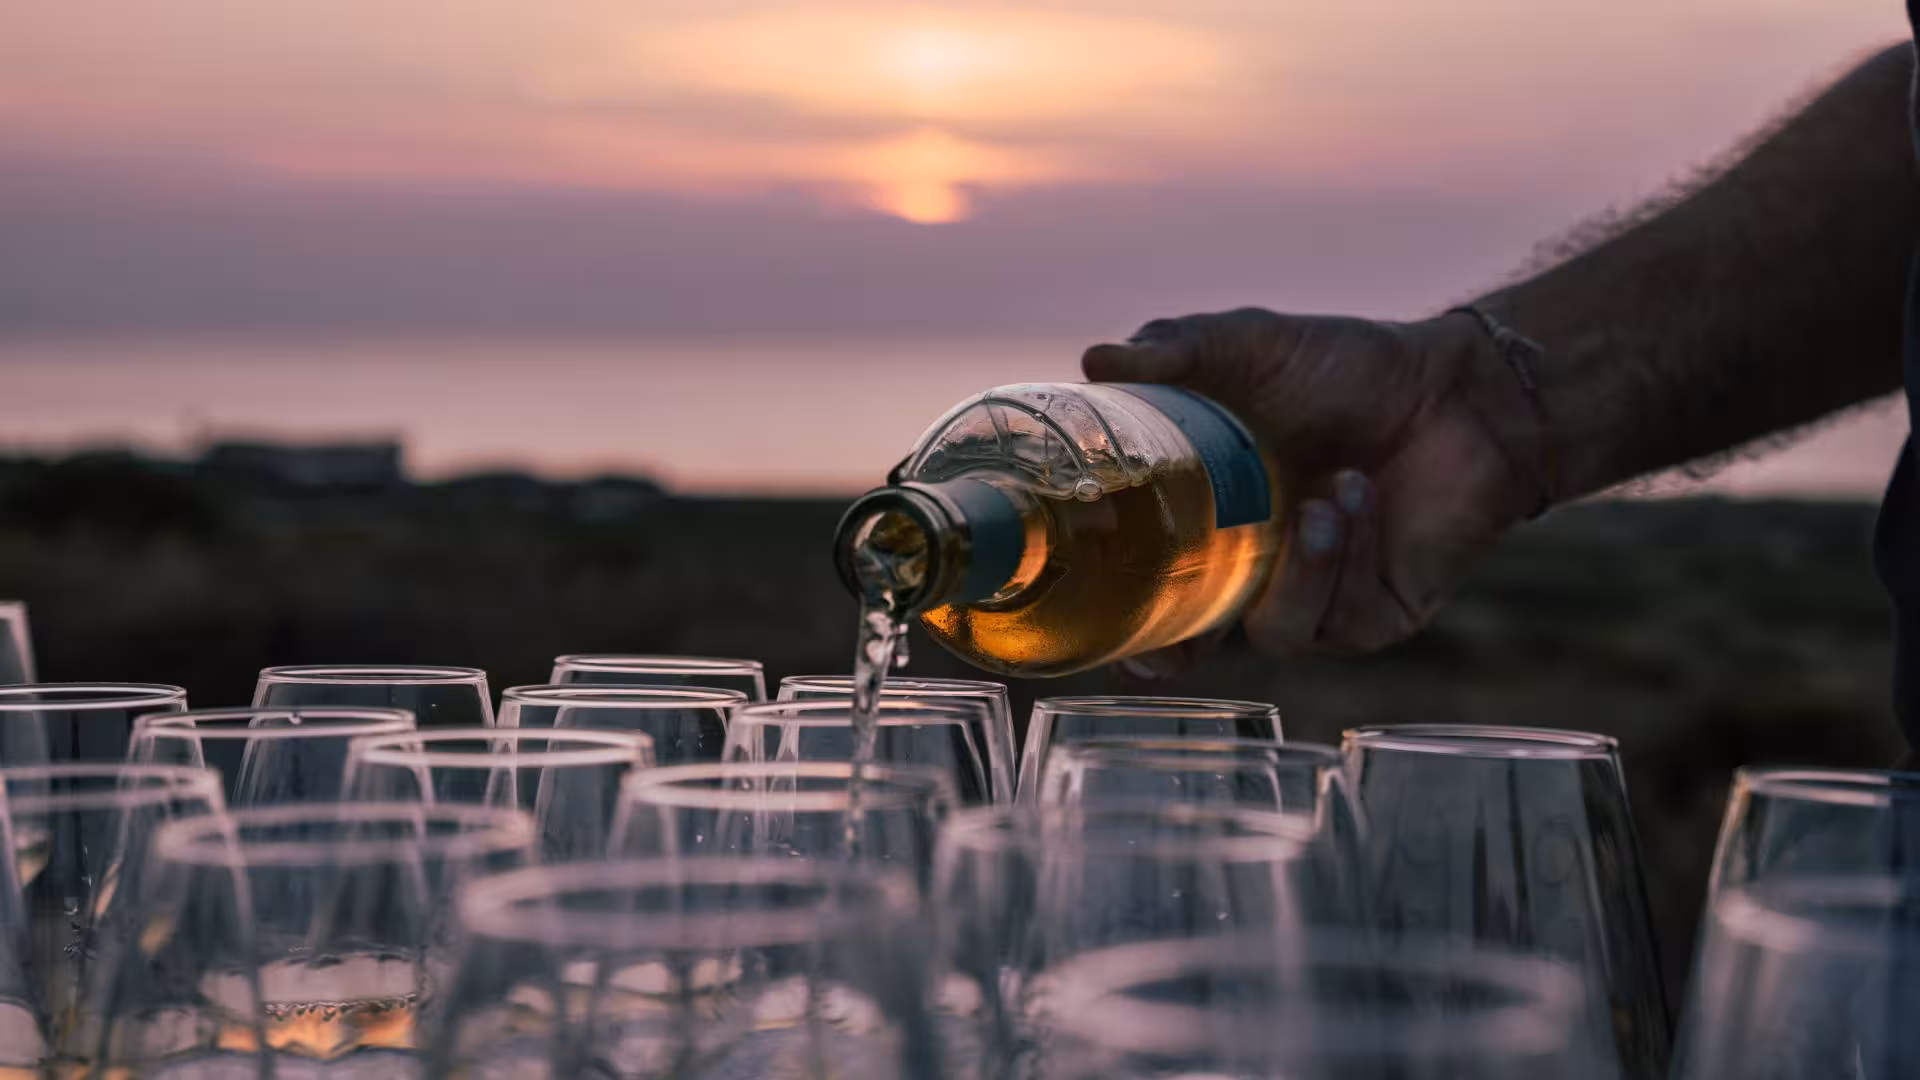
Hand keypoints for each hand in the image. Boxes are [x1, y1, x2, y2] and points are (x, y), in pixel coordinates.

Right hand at [1082, 307, 1548, 676]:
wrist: (1456, 388)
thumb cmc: (1347, 369)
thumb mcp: (1247, 348)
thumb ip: (1174, 350)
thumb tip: (1094, 359)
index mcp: (1212, 524)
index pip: (1153, 594)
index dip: (1124, 624)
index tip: (1100, 632)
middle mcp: (1257, 574)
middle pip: (1201, 646)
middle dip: (1182, 649)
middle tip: (1172, 643)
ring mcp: (1318, 600)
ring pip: (1278, 631)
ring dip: (1297, 569)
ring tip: (1324, 498)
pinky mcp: (1377, 616)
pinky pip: (1341, 616)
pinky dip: (1347, 556)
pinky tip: (1363, 497)